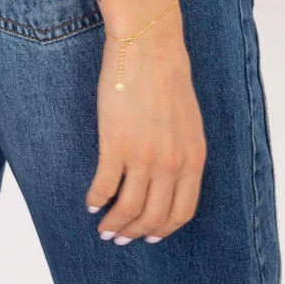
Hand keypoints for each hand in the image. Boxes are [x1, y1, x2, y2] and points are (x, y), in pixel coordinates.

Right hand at [85, 18, 206, 245]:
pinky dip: (96, 200)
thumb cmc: (167, 77)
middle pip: (153, 218)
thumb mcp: (189, 122)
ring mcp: (143, 157)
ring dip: (114, 224)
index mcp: (193, 159)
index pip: (181, 212)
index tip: (149, 235)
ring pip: (128, 210)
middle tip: (120, 236)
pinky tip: (91, 202)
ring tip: (103, 226)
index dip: (163, 229)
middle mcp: (171, 165)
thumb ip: (182, 152)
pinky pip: (104, 186)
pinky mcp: (115, 144)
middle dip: (135, 233)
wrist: (149, 47)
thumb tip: (168, 179)